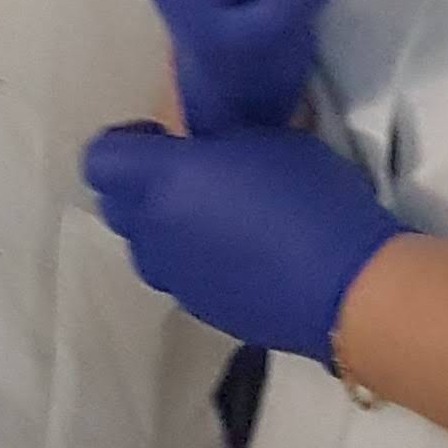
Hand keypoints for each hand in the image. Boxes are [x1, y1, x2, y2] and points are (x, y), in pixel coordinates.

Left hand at [81, 123, 406, 364]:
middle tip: (188, 173)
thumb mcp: (273, 140)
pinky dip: (192, 259)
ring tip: (213, 217)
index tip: (161, 137)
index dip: (124, 144)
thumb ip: (224, 137)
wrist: (346, 288)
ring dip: (163, 226)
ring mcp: (172, 276)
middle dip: (139, 186)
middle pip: (114, 205)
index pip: (100, 159)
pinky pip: (176, 275)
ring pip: (142, 244)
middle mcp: (154, 229)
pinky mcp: (197, 309)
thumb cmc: (313, 199)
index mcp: (166, 179)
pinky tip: (237, 254)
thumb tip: (211, 140)